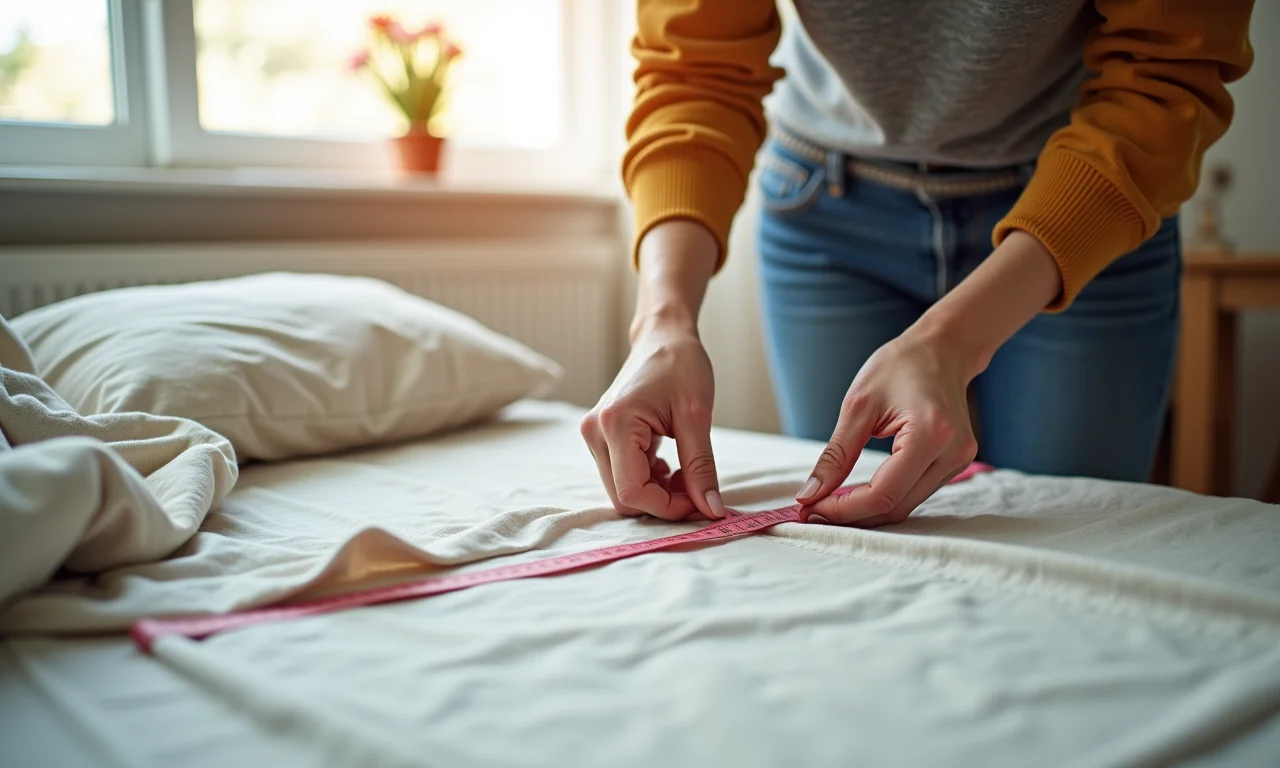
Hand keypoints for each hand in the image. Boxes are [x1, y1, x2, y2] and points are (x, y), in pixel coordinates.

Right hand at [580, 321, 724, 520]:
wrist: (663, 338)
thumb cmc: (681, 366)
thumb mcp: (697, 417)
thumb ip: (701, 467)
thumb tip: (711, 509)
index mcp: (615, 424)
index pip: (632, 492)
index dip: (668, 507)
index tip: (700, 501)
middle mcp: (595, 432)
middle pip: (623, 498)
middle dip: (663, 503)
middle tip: (697, 488)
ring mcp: (595, 435)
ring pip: (623, 491)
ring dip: (657, 493)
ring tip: (686, 472)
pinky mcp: (601, 438)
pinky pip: (623, 476)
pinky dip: (650, 481)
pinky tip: (670, 464)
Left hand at [794, 229, 1062, 525]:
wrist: (942, 349)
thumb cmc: (899, 366)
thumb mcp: (858, 406)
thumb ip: (835, 456)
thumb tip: (809, 496)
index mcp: (929, 434)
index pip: (883, 494)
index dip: (844, 509)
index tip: (811, 508)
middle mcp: (952, 453)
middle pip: (896, 508)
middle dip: (852, 515)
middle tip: (814, 509)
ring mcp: (959, 461)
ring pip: (906, 507)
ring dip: (867, 511)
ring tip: (830, 502)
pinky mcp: (956, 463)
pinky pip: (915, 494)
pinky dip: (885, 498)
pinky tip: (858, 492)